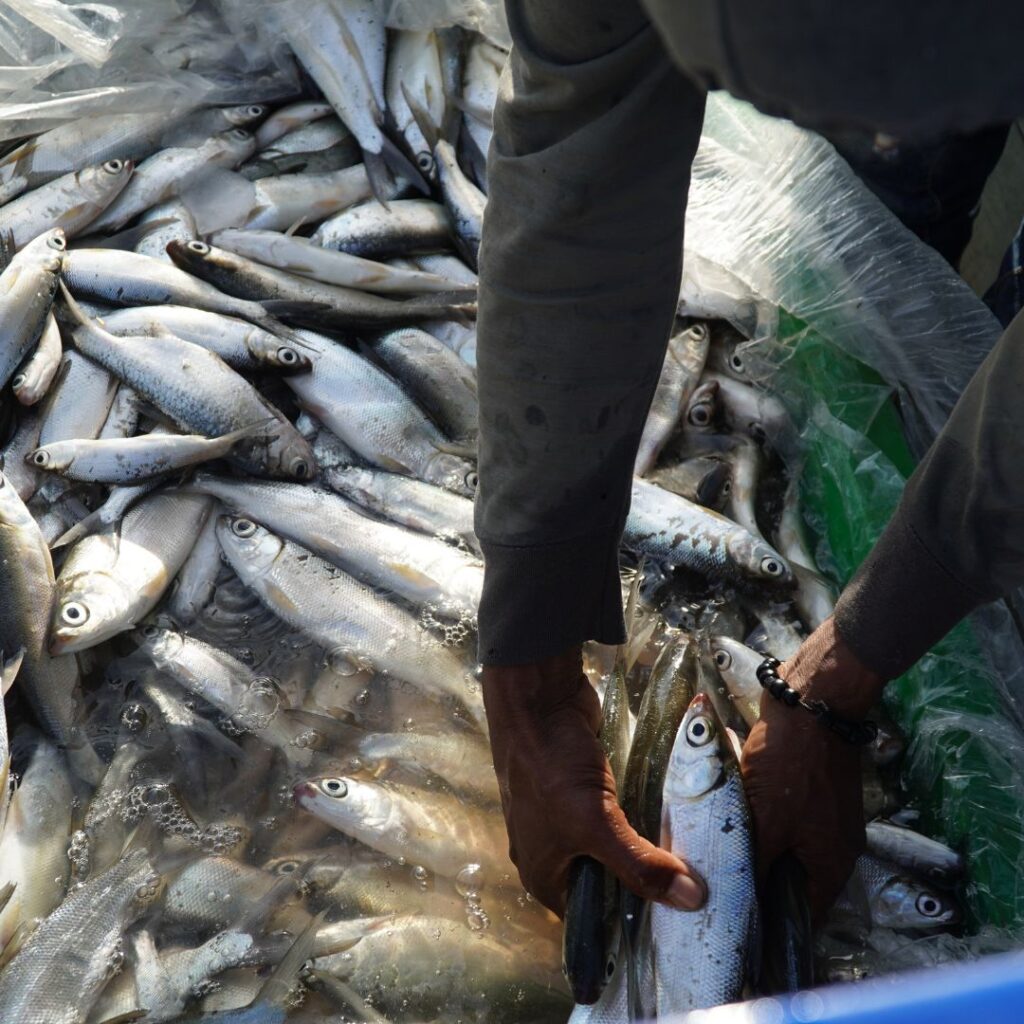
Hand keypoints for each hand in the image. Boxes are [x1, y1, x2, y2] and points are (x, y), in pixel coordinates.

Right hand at [482, 646, 705, 916]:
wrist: (538, 698)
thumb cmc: (551, 766)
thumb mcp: (594, 822)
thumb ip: (639, 863)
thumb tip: (691, 900)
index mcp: (544, 876)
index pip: (594, 920)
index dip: (633, 925)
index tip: (681, 924)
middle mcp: (554, 853)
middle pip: (608, 882)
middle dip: (646, 883)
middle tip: (695, 890)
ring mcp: (568, 818)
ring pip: (616, 847)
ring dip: (647, 848)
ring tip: (692, 858)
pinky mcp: (586, 789)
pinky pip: (619, 816)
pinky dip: (643, 817)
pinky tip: (675, 819)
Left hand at [740, 617, 885, 921]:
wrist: (812, 698)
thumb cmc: (790, 762)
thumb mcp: (765, 821)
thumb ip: (752, 863)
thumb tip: (736, 899)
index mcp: (832, 864)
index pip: (801, 914)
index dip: (769, 923)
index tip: (734, 921)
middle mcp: (833, 846)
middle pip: (790, 880)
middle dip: (755, 879)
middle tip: (714, 882)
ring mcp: (822, 816)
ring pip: (781, 845)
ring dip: (752, 843)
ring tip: (714, 846)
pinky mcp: (809, 790)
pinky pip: (779, 815)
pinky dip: (756, 815)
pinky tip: (727, 808)